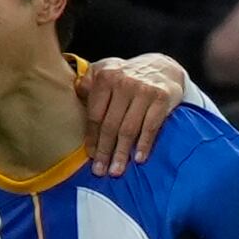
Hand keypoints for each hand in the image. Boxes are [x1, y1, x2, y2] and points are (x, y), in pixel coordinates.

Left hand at [79, 53, 184, 175]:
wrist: (163, 67)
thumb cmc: (128, 75)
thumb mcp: (106, 70)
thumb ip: (89, 82)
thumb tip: (75, 93)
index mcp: (106, 77)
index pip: (95, 114)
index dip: (92, 138)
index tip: (91, 156)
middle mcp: (124, 82)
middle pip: (110, 125)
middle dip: (105, 151)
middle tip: (100, 171)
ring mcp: (144, 90)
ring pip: (129, 129)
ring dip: (122, 154)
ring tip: (116, 171)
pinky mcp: (161, 98)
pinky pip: (150, 127)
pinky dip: (144, 145)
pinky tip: (139, 159)